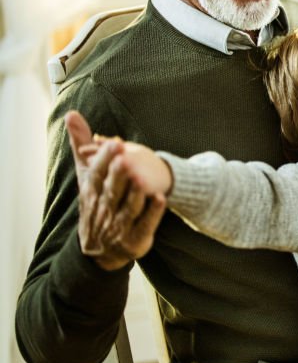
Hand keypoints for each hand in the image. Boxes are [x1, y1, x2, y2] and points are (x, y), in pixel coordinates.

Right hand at [66, 111, 166, 270]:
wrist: (100, 249)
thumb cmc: (95, 201)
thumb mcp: (86, 176)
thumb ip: (82, 145)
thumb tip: (70, 113)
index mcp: (92, 192)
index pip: (97, 174)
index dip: (106, 160)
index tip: (116, 143)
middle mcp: (104, 208)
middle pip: (111, 190)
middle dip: (118, 174)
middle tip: (126, 157)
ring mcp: (119, 225)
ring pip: (128, 207)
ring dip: (135, 193)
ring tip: (142, 178)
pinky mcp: (135, 237)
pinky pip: (145, 224)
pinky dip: (153, 212)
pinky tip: (161, 198)